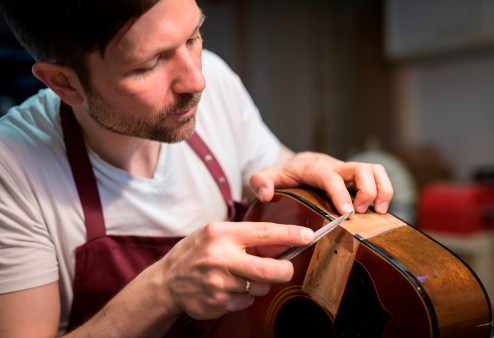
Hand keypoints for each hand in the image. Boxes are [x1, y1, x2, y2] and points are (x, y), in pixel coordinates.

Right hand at [158, 221, 313, 319]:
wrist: (167, 281)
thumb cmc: (196, 252)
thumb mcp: (215, 234)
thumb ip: (245, 236)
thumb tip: (282, 242)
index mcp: (221, 234)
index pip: (263, 233)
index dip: (289, 234)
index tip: (308, 235)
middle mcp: (220, 258)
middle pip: (269, 269)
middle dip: (285, 270)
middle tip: (286, 268)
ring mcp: (218, 283)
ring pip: (260, 287)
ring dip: (260, 283)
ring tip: (243, 275)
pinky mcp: (218, 303)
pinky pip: (247, 301)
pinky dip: (246, 296)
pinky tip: (231, 288)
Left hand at [249, 151, 392, 214]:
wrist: (299, 163)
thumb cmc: (285, 174)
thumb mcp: (268, 176)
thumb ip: (261, 182)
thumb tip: (266, 195)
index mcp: (314, 168)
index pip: (331, 178)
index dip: (341, 194)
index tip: (347, 214)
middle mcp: (335, 167)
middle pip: (361, 168)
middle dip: (367, 191)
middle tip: (360, 213)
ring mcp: (348, 171)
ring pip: (375, 169)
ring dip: (382, 189)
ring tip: (379, 211)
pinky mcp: (358, 178)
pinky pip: (379, 177)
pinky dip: (385, 191)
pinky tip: (380, 211)